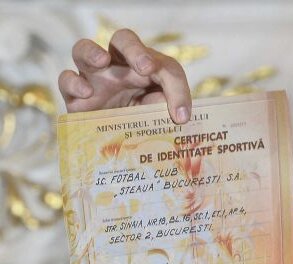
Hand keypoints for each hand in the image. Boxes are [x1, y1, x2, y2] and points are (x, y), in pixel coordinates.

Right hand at [58, 28, 191, 123]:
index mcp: (144, 68)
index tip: (179, 107)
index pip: (161, 64)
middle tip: (146, 67)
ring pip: (83, 50)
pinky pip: (66, 80)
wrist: (119, 145)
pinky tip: (87, 92)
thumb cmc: (143, 121)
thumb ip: (171, 107)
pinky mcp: (75, 97)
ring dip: (92, 52)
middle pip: (122, 40)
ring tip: (102, 61)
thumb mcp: (162, 113)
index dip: (172, 81)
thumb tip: (178, 114)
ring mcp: (93, 78)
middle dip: (134, 49)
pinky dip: (74, 82)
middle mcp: (117, 67)